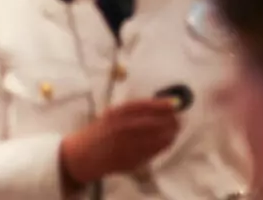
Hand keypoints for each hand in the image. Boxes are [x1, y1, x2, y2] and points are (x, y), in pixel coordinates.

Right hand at [59, 99, 180, 186]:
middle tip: (180, 118)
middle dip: (169, 120)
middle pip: (151, 123)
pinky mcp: (128, 161)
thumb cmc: (100, 131)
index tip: (175, 102)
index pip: (142, 106)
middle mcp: (120, 129)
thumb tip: (161, 105)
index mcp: (115, 114)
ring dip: (168, 134)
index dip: (160, 104)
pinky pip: (150, 153)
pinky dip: (161, 147)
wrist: (82, 154)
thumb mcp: (112, 115)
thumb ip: (133, 112)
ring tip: (176, 130)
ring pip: (153, 140)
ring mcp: (124, 146)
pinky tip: (168, 142)